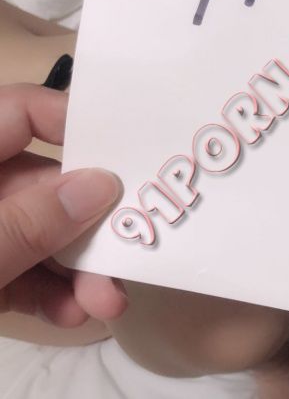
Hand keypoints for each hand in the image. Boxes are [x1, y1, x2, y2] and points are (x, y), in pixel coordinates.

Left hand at [0, 84, 127, 325]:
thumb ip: (28, 223)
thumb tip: (103, 186)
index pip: (20, 111)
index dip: (74, 123)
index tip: (128, 156)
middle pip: (45, 185)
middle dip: (89, 227)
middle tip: (128, 255)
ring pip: (43, 233)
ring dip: (79, 270)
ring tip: (103, 304)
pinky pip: (25, 271)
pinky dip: (51, 294)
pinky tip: (71, 314)